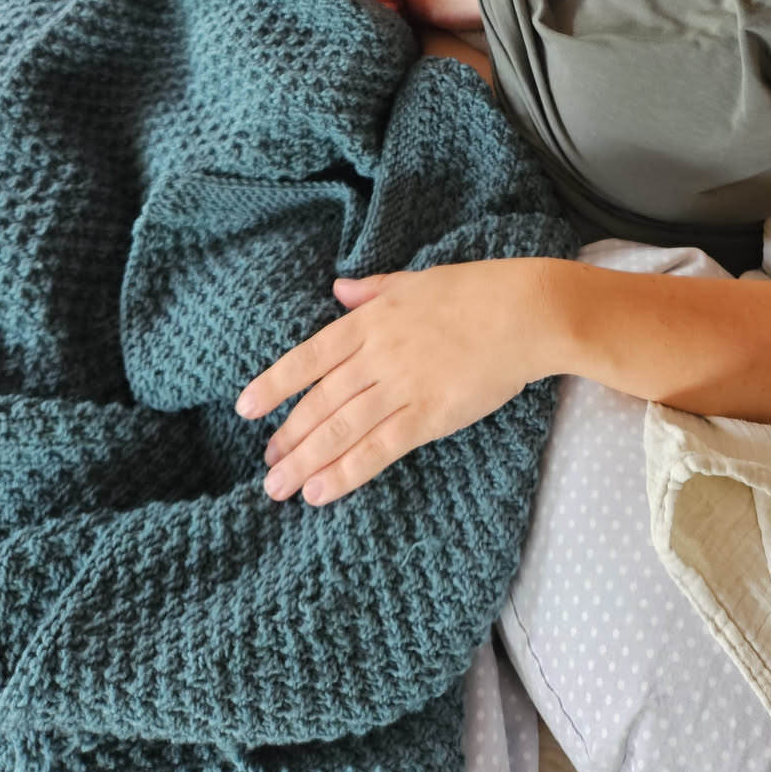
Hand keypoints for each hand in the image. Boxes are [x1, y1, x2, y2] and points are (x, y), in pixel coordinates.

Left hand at [235, 258, 557, 505]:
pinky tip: (321, 492)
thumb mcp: (417, 279)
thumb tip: (338, 288)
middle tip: (266, 466)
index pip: (310, 356)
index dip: (275, 383)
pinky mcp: (429, 414)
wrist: (525, 312)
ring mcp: (402, 385)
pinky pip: (379, 449)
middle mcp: (378, 354)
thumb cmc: (477, 291)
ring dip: (306, 461)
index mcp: (372, 319)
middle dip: (288, 436)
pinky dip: (346, 472)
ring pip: (341, 429)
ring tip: (279, 487)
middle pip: (321, 401)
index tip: (245, 408)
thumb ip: (374, 289)